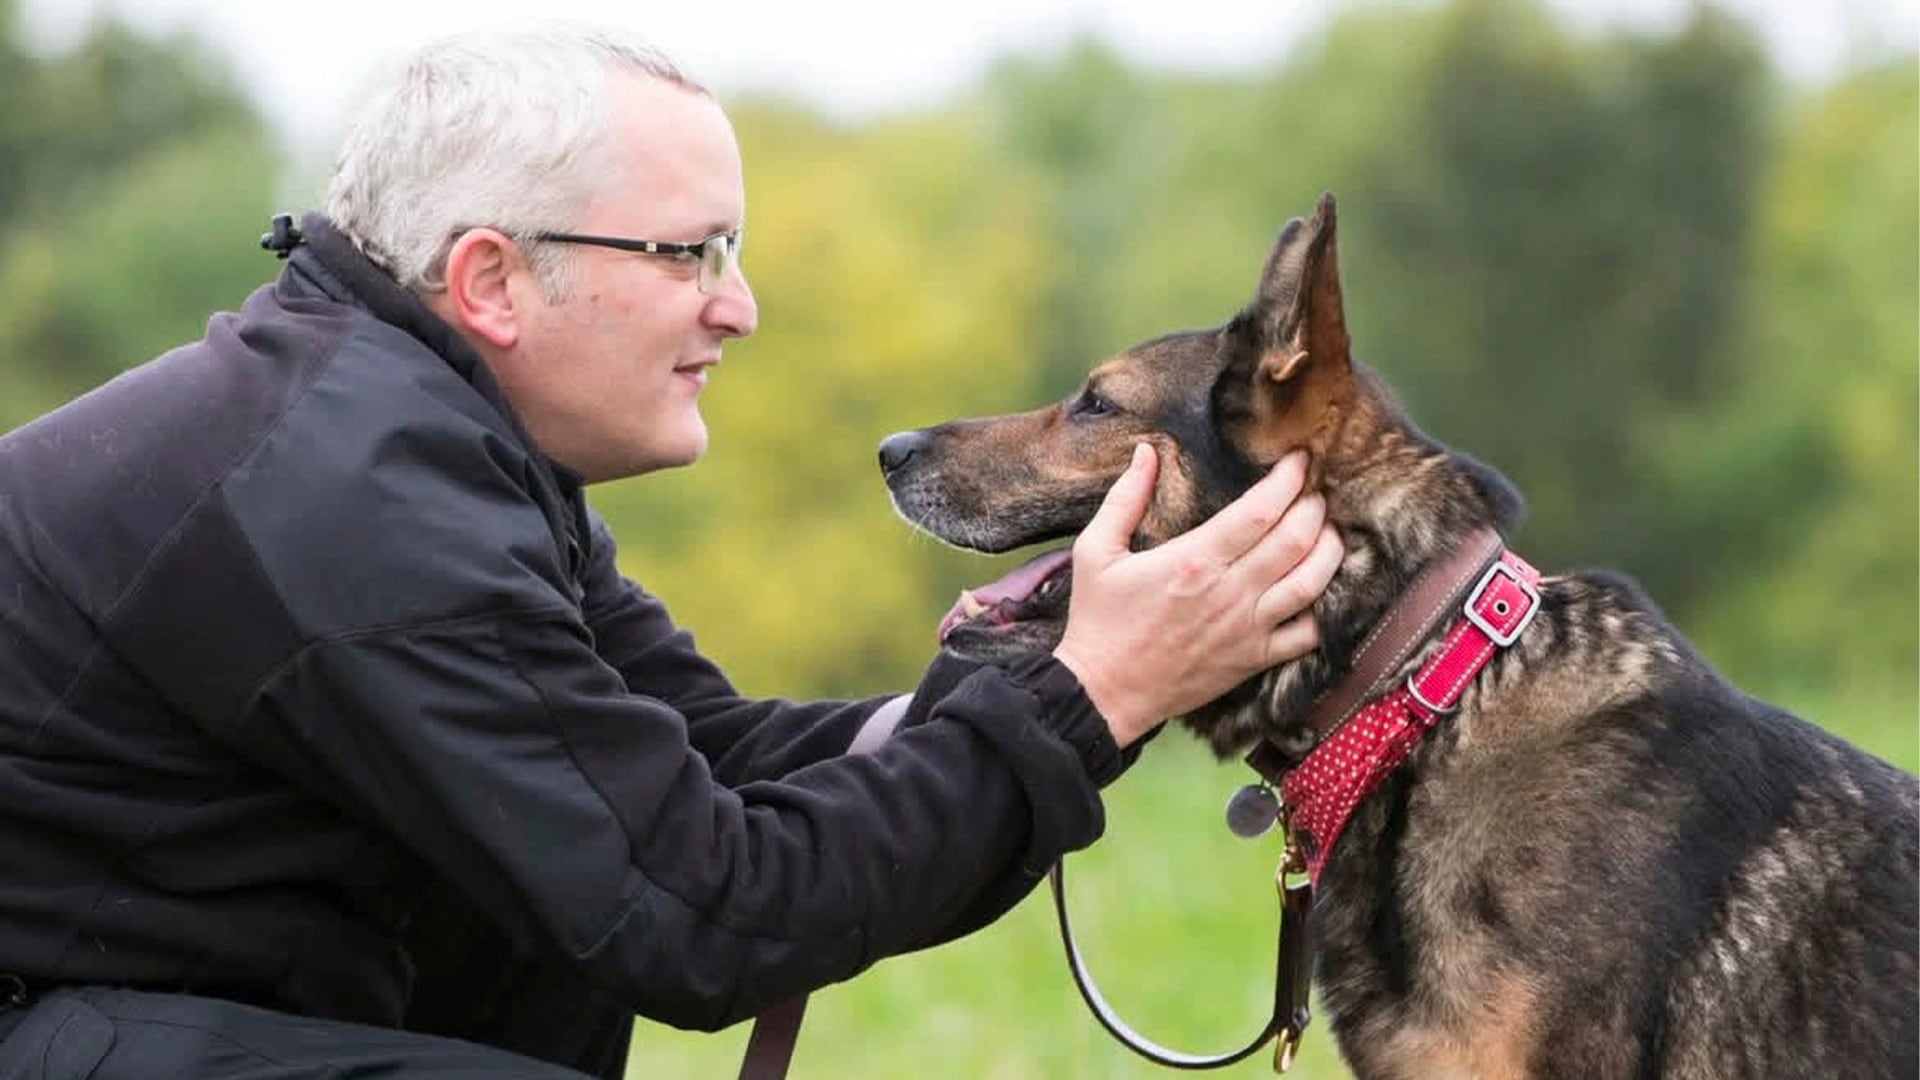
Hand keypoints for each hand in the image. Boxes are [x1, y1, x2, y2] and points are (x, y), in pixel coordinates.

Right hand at [1052, 444, 1342, 747]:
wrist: (1104, 692)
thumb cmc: (1097, 621)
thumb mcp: (1095, 552)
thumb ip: (1124, 499)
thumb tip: (1146, 452)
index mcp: (1194, 560)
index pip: (1261, 510)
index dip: (1288, 479)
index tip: (1298, 459)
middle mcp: (1230, 592)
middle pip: (1297, 539)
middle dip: (1314, 507)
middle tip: (1314, 491)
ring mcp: (1248, 628)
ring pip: (1313, 582)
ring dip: (1330, 550)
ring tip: (1328, 530)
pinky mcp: (1255, 658)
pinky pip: (1309, 633)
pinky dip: (1327, 608)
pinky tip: (1324, 588)